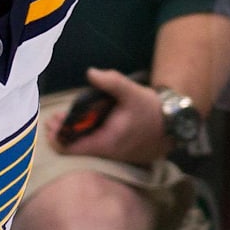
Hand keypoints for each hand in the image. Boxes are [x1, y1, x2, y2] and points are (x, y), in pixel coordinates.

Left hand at [46, 68, 167, 165]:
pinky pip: (97, 148)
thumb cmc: (151, 108)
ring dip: (74, 135)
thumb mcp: (130, 91)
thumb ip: (111, 82)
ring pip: (87, 149)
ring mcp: (115, 156)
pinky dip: (87, 137)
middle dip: (63, 134)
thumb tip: (90, 73)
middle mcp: (109, 154)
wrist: (177, 122)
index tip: (51, 122)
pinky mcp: (121, 153)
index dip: (57, 138)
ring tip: (65, 119)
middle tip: (54, 119)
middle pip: (76, 150)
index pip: (71, 150)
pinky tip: (84, 124)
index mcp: (107, 142)